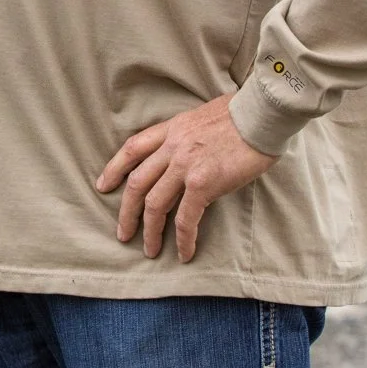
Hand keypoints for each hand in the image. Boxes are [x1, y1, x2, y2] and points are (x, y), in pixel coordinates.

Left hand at [94, 94, 277, 261]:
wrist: (262, 113)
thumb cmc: (243, 113)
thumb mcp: (203, 117)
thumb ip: (188, 136)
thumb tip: (190, 152)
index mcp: (172, 129)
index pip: (132, 149)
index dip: (114, 169)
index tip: (104, 186)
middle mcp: (172, 147)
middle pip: (136, 183)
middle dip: (126, 212)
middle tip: (123, 233)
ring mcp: (185, 165)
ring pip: (154, 204)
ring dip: (149, 232)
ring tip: (150, 250)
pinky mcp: (203, 183)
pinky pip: (185, 219)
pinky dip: (182, 239)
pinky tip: (184, 254)